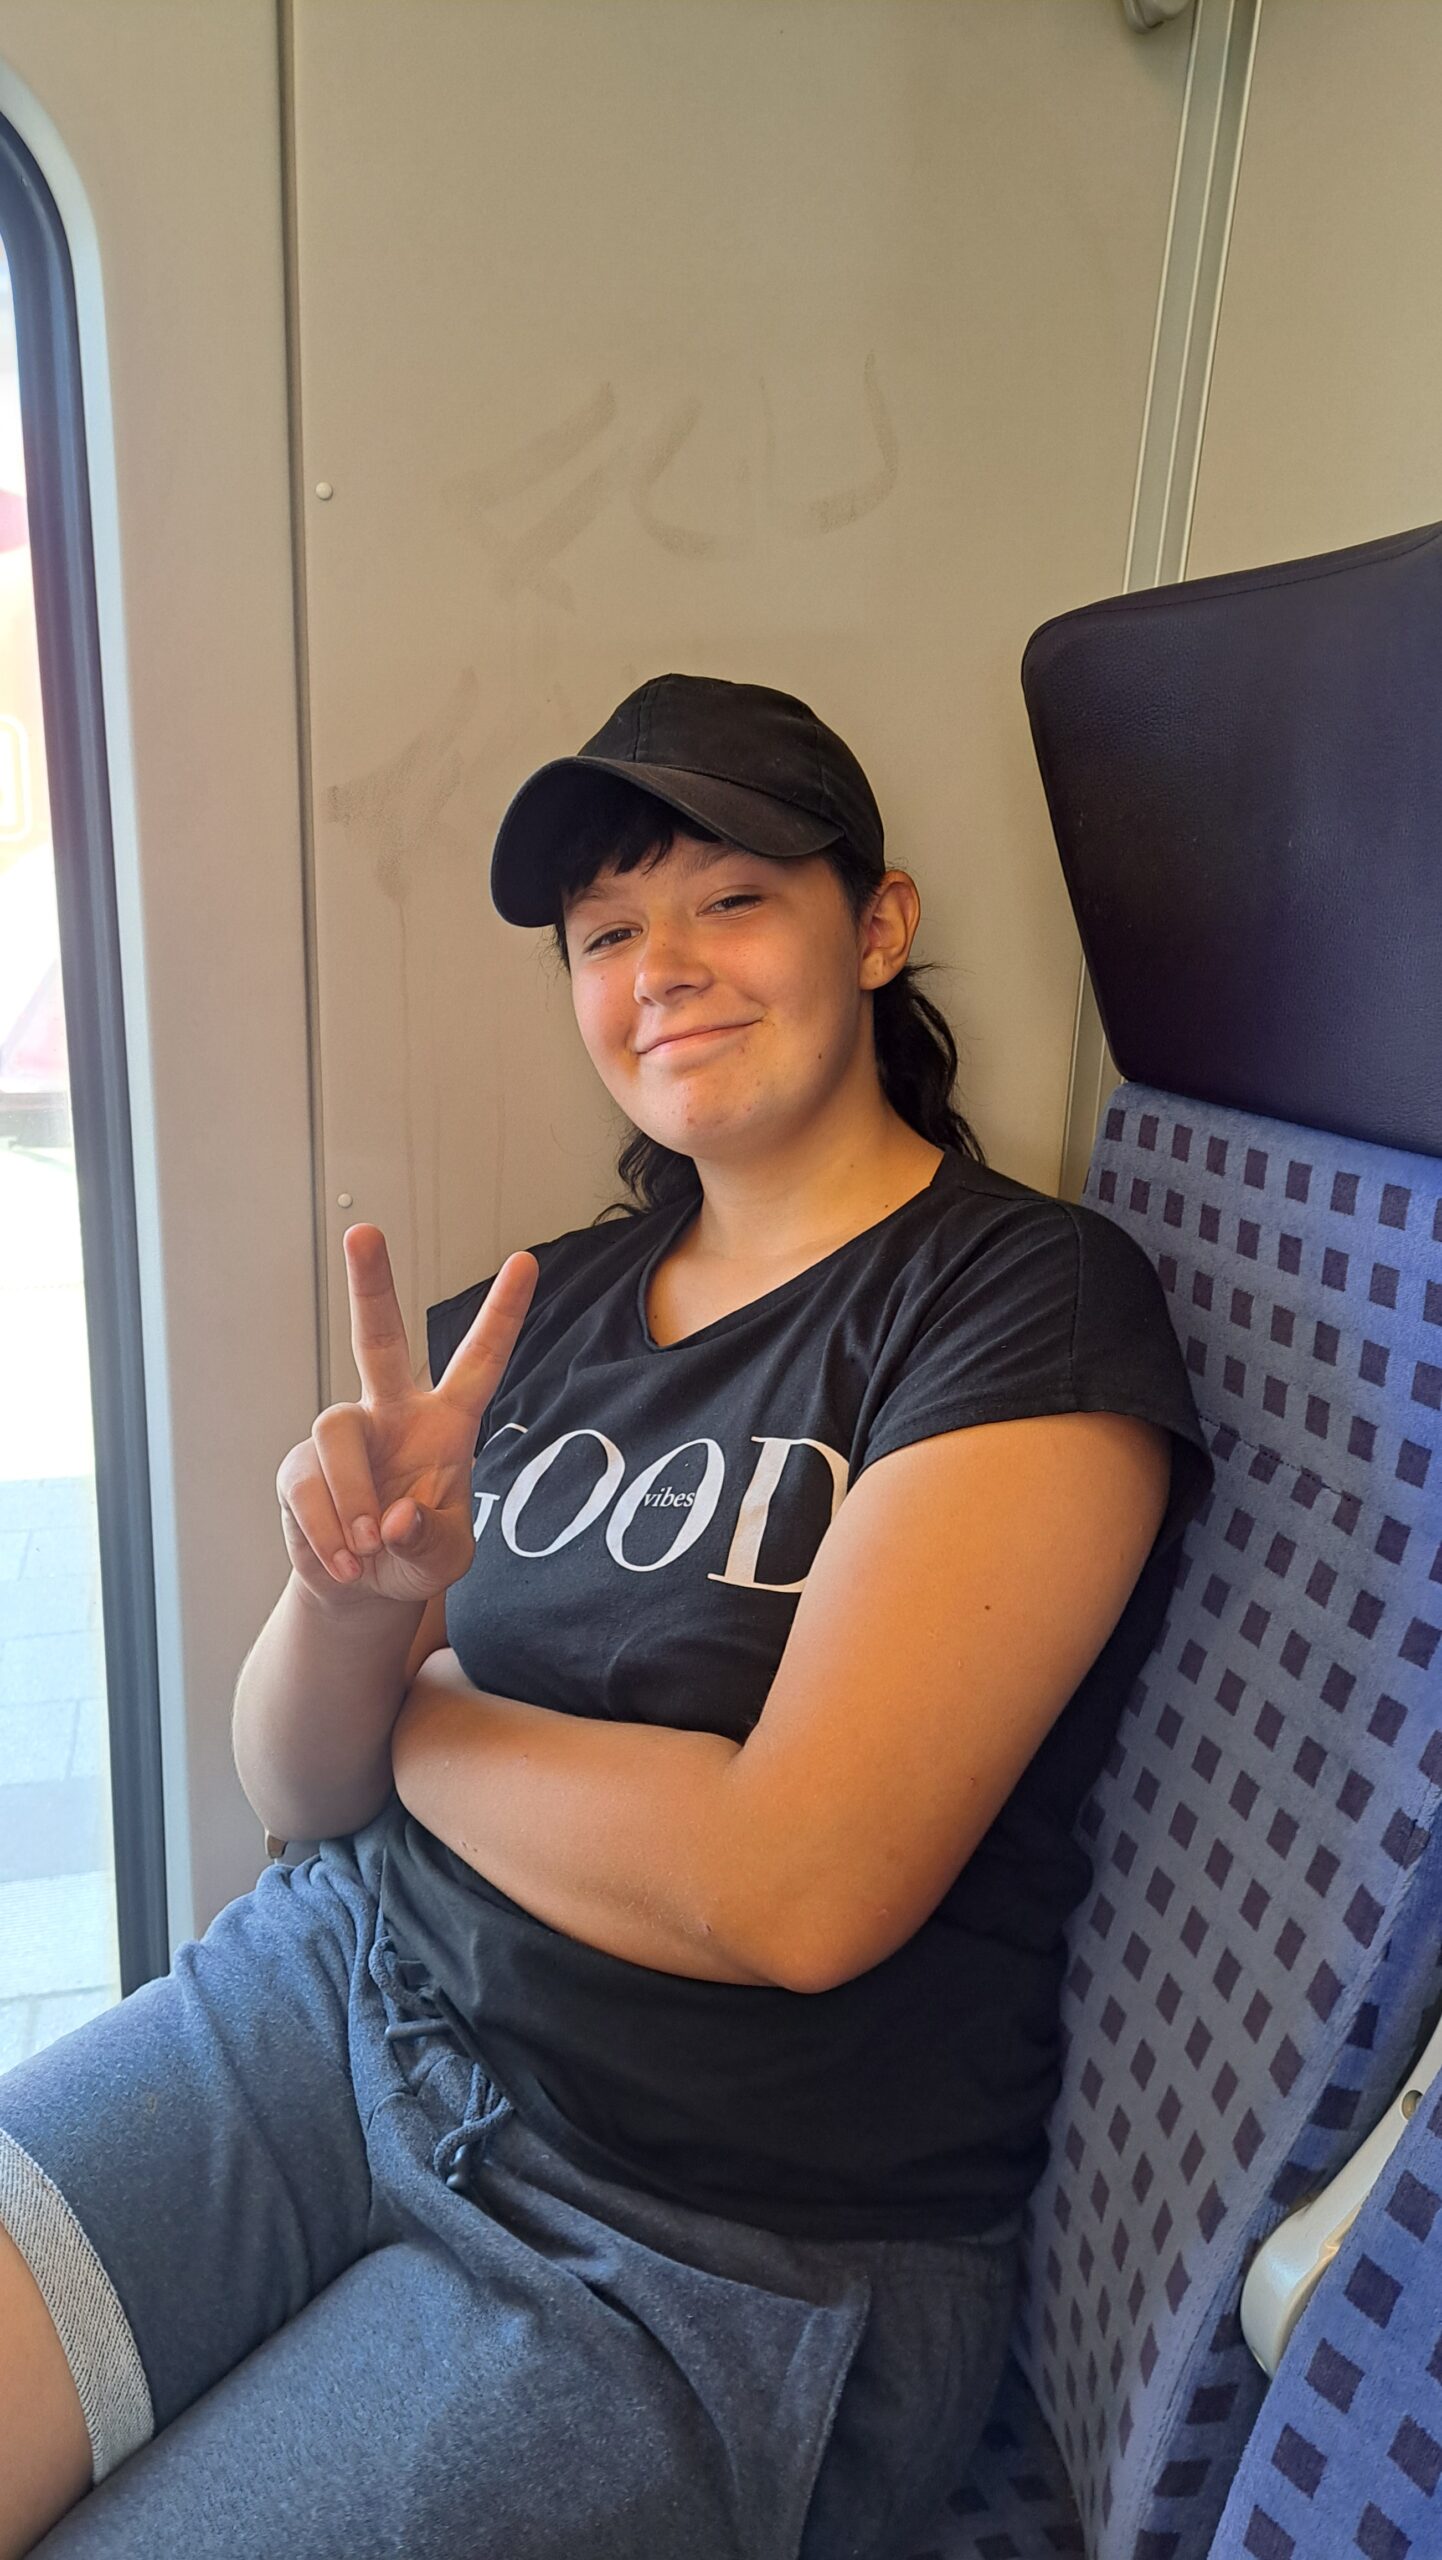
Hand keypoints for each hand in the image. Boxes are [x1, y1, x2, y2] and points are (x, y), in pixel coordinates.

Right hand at [275, 1226, 537, 1611]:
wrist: (361, 1588)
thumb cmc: (415, 1555)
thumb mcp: (443, 1560)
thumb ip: (430, 1539)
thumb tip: (393, 1518)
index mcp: (447, 1423)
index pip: (480, 1360)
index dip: (502, 1313)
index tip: (527, 1260)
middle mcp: (391, 1413)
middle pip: (377, 1339)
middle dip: (370, 1285)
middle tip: (362, 1233)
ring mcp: (342, 1436)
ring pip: (335, 1433)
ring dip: (352, 1498)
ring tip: (366, 1549)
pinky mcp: (300, 1467)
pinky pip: (307, 1486)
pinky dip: (327, 1531)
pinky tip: (344, 1559)